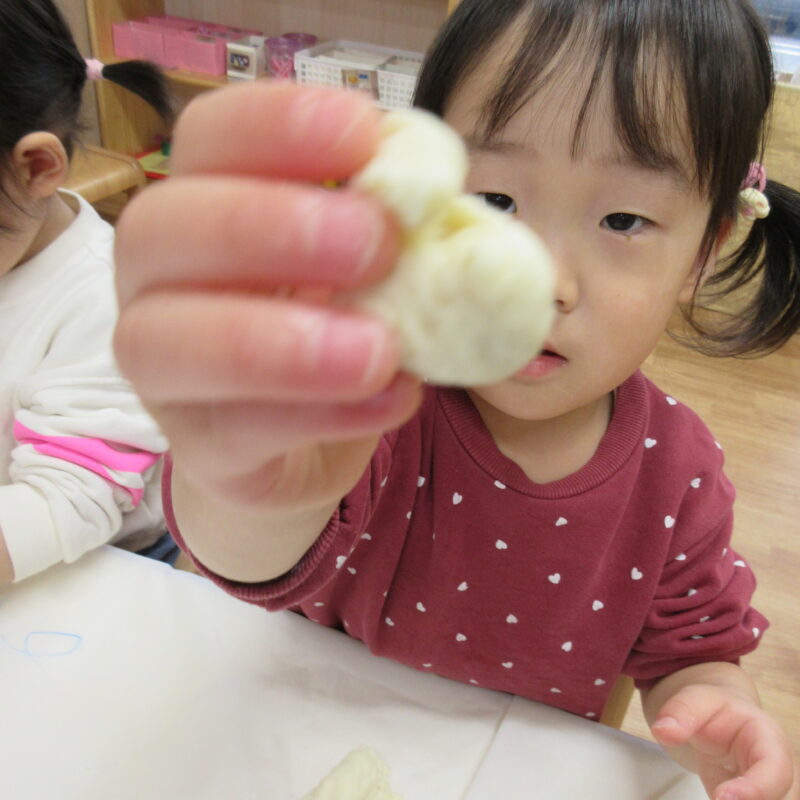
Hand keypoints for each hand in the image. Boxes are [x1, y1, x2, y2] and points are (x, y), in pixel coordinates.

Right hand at [114, 82, 420, 513]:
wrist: (310, 442)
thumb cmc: (341, 328)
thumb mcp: (380, 270)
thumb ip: (400, 233)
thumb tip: (446, 204)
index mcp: (207, 203)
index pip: (206, 136)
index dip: (277, 125)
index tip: (365, 136)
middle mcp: (159, 277)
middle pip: (158, 226)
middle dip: (270, 227)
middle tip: (376, 243)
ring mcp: (164, 369)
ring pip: (163, 342)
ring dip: (276, 341)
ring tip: (379, 350)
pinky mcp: (199, 447)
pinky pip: (232, 430)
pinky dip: (318, 415)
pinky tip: (392, 400)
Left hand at [651, 684, 797, 799]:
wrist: (720, 719)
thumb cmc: (716, 709)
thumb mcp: (697, 698)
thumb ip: (681, 710)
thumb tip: (663, 730)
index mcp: (768, 738)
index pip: (775, 768)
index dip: (757, 788)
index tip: (722, 798)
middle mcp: (776, 769)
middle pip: (782, 798)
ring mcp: (768, 789)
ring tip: (713, 796)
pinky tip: (713, 798)